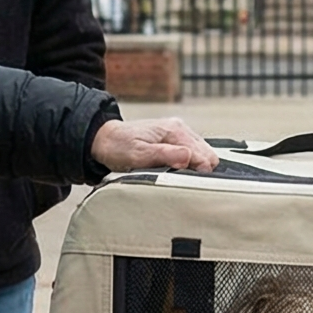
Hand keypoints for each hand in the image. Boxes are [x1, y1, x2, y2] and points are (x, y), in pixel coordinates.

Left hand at [91, 116, 216, 172]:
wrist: (104, 139)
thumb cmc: (118, 147)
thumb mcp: (138, 154)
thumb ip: (164, 155)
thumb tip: (187, 157)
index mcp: (175, 130)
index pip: (203, 155)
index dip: (198, 172)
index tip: (187, 183)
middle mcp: (180, 129)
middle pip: (208, 154)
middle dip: (199, 170)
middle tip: (179, 180)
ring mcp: (178, 133)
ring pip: (202, 155)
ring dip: (194, 167)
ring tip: (175, 176)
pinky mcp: (175, 140)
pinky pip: (193, 154)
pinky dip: (189, 164)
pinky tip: (175, 170)